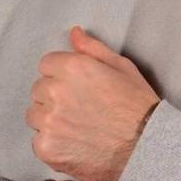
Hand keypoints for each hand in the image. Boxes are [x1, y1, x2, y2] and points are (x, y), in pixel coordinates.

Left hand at [26, 25, 160, 180]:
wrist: (145, 147)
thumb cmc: (137, 105)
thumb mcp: (121, 66)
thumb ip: (92, 48)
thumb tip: (74, 33)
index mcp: (72, 67)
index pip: (46, 64)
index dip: (62, 74)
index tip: (76, 86)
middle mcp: (56, 91)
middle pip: (39, 89)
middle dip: (54, 95)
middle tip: (79, 107)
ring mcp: (49, 121)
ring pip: (35, 115)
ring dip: (50, 119)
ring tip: (77, 126)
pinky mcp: (47, 148)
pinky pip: (38, 141)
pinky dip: (52, 143)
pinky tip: (75, 143)